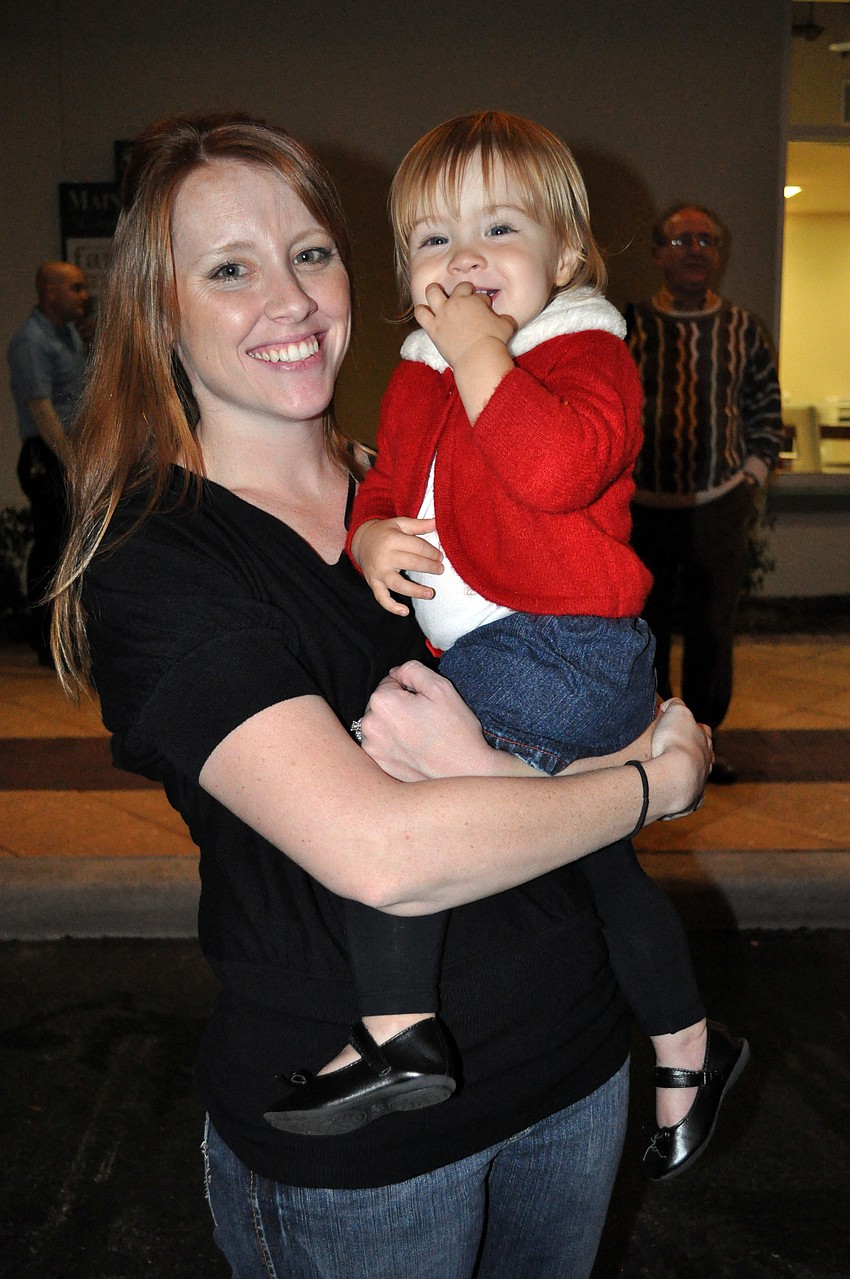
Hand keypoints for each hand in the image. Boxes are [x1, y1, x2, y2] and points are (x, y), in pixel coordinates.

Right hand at [351, 518, 442, 616]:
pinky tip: (405, 612)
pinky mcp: (374, 583)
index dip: (431, 552)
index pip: (417, 547)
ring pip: (398, 584)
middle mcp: (384, 557)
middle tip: (440, 570)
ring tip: (430, 593)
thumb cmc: (385, 532)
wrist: (361, 541)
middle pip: (412, 563)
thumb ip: (418, 524)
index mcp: (392, 539)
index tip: (440, 557)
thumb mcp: (399, 523)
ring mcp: (379, 572)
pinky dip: (392, 607)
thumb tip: (438, 521)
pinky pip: (382, 598)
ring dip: (415, 590)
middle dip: (429, 567)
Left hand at [359, 661, 494, 780]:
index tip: (426, 703)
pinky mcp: (378, 763)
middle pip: (383, 703)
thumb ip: (413, 670)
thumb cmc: (455, 731)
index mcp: (382, 702)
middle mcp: (370, 724)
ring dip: (396, 724)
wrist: (464, 772)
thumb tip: (396, 672)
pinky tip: (415, 748)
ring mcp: (372, 747)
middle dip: (401, 706)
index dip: (411, 689)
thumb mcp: (440, 687)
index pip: (390, 682)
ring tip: (421, 735)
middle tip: (426, 719)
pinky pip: (382, 742)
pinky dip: (395, 742)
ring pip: (382, 722)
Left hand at [414, 281, 516, 369]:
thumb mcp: (508, 325)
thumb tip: (506, 319)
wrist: (478, 356)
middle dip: (464, 291)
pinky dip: (422, 311)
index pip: (480, 296)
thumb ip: (506, 318)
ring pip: (432, 292)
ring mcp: (443, 313)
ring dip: (435, 291)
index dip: (483, 303)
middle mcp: (457, 302)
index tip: (484, 311)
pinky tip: (426, 313)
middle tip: (465, 302)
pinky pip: (420, 313)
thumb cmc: (495, 341)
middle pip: (460, 287)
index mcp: (475, 300)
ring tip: (437, 296)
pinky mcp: (433, 327)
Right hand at [649, 698, 712, 820]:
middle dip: (696, 752)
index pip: (704, 730)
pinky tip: (676, 794)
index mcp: (704, 740)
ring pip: (700, 777)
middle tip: (681, 751)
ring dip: (692, 775)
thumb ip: (676, 705)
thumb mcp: (676, 713)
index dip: (695, 727)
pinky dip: (686, 795)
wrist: (674, 777)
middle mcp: (707, 762)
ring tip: (677, 774)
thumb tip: (671, 705)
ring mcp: (701, 782)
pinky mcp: (692, 801)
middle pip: (706, 755)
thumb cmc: (674, 743)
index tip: (683, 727)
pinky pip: (692, 798)